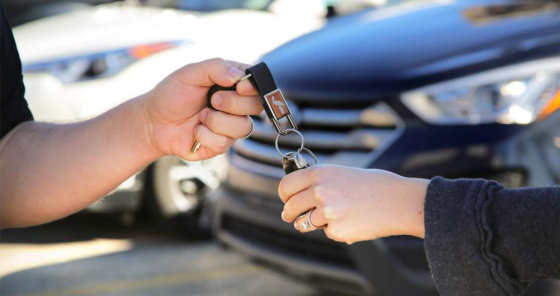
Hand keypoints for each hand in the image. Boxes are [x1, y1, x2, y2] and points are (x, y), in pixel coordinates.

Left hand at [141, 58, 262, 159]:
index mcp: (233, 83)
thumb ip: (216, 67)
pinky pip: (225, 142)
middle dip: (232, 103)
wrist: (153, 122)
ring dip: (217, 121)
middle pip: (257, 106)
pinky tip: (195, 131)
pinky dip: (205, 135)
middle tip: (213, 100)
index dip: (254, 87)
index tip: (239, 87)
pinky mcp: (222, 144)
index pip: (258, 84)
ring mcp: (231, 126)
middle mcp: (237, 105)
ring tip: (200, 116)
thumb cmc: (172, 94)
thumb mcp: (190, 73)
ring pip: (244, 127)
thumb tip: (239, 77)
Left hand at [278, 165, 428, 243]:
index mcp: (319, 173)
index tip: (286, 201)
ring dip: (312, 223)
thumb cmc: (374, 186)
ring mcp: (326, 213)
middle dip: (290, 214)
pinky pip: (327, 233)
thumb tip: (300, 196)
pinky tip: (354, 221)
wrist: (398, 201)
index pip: (286, 186)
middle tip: (291, 217)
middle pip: (290, 207)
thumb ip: (320, 183)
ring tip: (334, 216)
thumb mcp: (342, 173)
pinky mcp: (336, 231)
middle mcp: (319, 191)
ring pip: (305, 223)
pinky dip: (336, 230)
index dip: (284, 196)